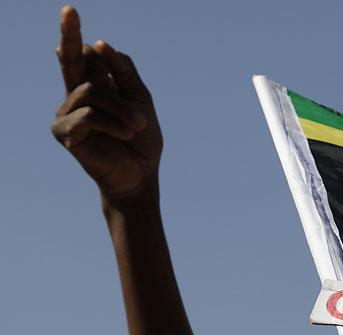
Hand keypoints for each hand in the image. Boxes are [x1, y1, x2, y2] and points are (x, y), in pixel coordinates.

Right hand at [52, 5, 162, 199]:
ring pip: (91, 92)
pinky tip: (125, 134)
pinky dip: (113, 123)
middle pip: (70, 60)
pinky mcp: (64, 132)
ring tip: (137, 126)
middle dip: (67, 34)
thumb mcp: (140, 100)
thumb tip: (99, 44)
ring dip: (121, 109)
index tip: (70, 11)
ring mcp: (67, 112)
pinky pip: (88, 115)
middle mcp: (76, 95)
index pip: (85, 54)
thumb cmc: (141, 140)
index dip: (78, 34)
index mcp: (96, 85)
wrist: (141, 174)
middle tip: (68, 9)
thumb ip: (124, 72)